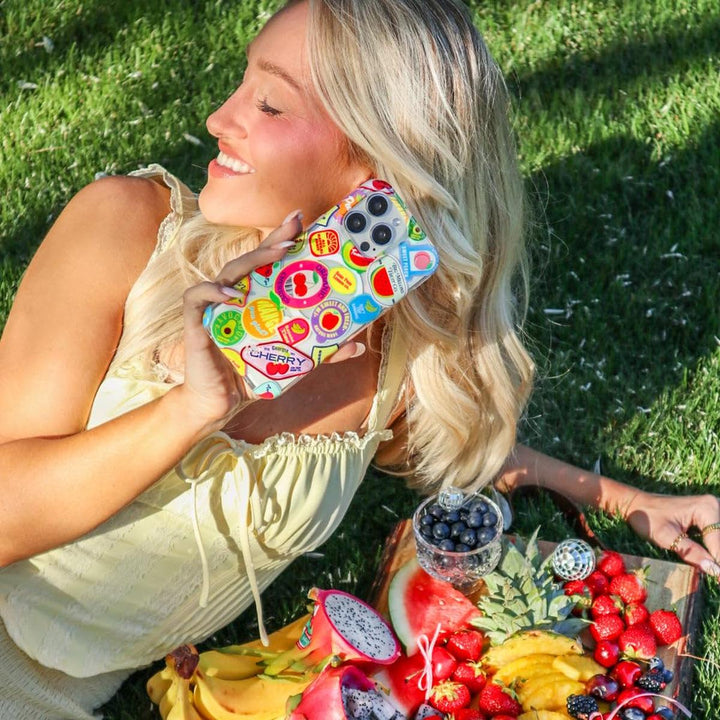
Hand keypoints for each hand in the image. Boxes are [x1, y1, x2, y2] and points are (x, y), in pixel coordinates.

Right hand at [180, 211, 303, 429]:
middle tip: (295, 226)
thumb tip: (359, 344)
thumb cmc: (254, 375)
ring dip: (252, 260)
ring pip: (229, 271)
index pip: (269, 262)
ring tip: (275, 253)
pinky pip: (198, 297)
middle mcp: (235, 295)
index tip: (302, 220)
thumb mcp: (294, 362)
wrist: (223, 402)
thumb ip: (323, 352)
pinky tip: (232, 295)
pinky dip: (213, 291)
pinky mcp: (195, 320)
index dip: (282, 239)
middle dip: (273, 240)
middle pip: (252, 259)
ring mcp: (214, 305)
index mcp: (256, 298)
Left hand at [624, 490, 719, 576]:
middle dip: (718, 560)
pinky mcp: (710, 516)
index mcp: (707, 508)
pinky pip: (717, 535)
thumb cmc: (646, 518)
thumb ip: (691, 552)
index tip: (719, 580)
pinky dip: (714, 549)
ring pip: (719, 539)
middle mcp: (714, 505)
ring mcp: (713, 510)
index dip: (719, 565)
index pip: (719, 543)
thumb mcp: (666, 537)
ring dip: (716, 555)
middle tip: (716, 578)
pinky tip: (711, 563)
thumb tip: (715, 570)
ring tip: (713, 573)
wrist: (636, 504)